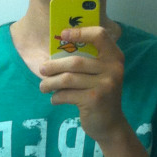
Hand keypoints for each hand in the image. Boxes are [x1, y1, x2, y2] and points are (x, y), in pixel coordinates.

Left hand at [39, 26, 127, 143]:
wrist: (110, 124)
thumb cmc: (99, 94)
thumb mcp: (100, 75)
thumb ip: (87, 61)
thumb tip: (55, 49)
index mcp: (114, 57)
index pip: (99, 35)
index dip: (80, 32)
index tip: (63, 34)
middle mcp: (113, 69)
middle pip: (75, 61)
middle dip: (54, 66)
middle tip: (42, 70)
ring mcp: (105, 85)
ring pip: (68, 79)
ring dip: (51, 83)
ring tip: (43, 87)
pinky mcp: (94, 100)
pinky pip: (67, 94)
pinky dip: (57, 97)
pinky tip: (55, 99)